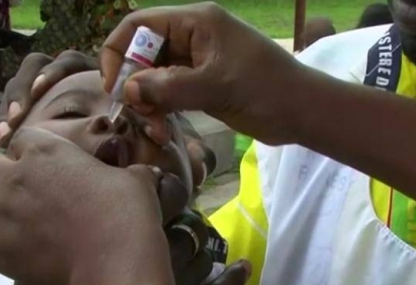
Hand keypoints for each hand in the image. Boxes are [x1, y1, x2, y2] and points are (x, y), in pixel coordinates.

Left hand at [0, 51, 97, 150]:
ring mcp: (65, 71)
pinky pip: (67, 60)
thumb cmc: (90, 141)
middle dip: (12, 102)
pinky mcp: (87, 64)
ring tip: (27, 106)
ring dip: (29, 84)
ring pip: (37, 65)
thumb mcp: (51, 144)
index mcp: (35, 102)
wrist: (130, 134)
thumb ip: (14, 138)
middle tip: (10, 127)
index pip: (8, 105)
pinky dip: (53, 71)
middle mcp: (46, 83)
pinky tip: (47, 87)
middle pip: (19, 81)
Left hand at [0, 127, 179, 284]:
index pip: (20, 138)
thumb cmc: (127, 212)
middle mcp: (14, 177)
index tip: (42, 165)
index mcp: (45, 150)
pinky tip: (3, 247)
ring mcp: (0, 214)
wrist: (116, 259)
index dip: (29, 151)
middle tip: (18, 191)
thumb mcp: (135, 180)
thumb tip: (145, 171)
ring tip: (5, 220)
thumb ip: (130, 170)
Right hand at [101, 2, 302, 145]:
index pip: (140, 25)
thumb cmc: (266, 90)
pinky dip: (161, 111)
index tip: (114, 85)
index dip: (119, 51)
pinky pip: (168, 94)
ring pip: (153, 78)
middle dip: (134, 84)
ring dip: (147, 103)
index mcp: (196, 22)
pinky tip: (163, 131)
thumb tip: (126, 89)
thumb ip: (169, 86)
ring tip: (155, 129)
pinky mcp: (200, 86)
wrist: (301, 112)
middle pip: (143, 54)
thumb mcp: (216, 86)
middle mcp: (192, 38)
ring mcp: (195, 63)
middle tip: (137, 113)